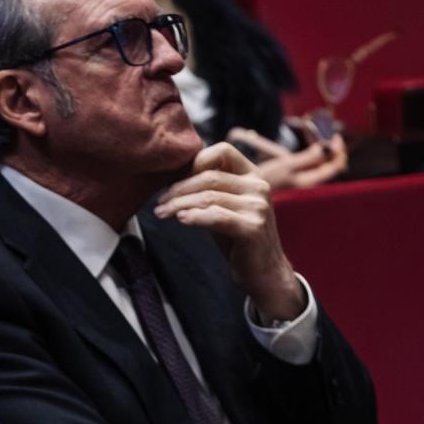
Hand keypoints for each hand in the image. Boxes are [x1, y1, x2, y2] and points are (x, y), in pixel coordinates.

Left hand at [154, 142, 303, 320]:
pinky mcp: (253, 228)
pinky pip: (216, 216)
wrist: (264, 273)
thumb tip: (170, 174)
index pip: (222, 151)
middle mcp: (259, 186)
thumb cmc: (238, 238)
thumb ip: (207, 189)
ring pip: (209, 196)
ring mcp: (258, 207)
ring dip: (179, 204)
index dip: (194, 161)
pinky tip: (181, 219)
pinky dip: (195, 217)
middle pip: (209, 176)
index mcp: (253, 175)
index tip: (173, 179)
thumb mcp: (223, 206)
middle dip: (178, 188)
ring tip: (162, 213)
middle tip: (159, 202)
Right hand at [257, 134, 347, 189]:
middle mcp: (313, 180)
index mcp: (312, 181)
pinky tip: (310, 136)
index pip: (336, 167)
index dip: (339, 151)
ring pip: (324, 160)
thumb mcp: (287, 165)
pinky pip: (314, 159)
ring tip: (319, 132)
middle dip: (334, 147)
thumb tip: (324, 149)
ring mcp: (307, 176)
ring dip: (325, 146)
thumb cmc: (269, 176)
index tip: (335, 136)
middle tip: (330, 132)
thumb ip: (308, 158)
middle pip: (332, 163)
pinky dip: (315, 148)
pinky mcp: (300, 171)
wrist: (254, 184)